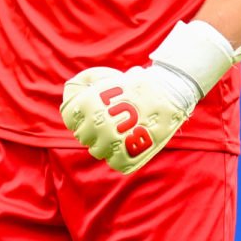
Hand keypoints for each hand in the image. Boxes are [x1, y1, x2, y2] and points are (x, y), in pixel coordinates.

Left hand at [61, 63, 202, 173]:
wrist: (170, 93)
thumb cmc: (140, 83)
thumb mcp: (109, 77)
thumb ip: (89, 84)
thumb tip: (73, 90)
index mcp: (87, 102)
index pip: (69, 117)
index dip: (78, 117)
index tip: (87, 117)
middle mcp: (95, 123)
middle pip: (83, 135)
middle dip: (93, 131)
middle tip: (108, 125)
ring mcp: (110, 141)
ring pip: (97, 150)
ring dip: (106, 145)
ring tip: (119, 135)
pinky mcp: (125, 155)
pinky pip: (114, 162)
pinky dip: (119, 157)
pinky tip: (127, 147)